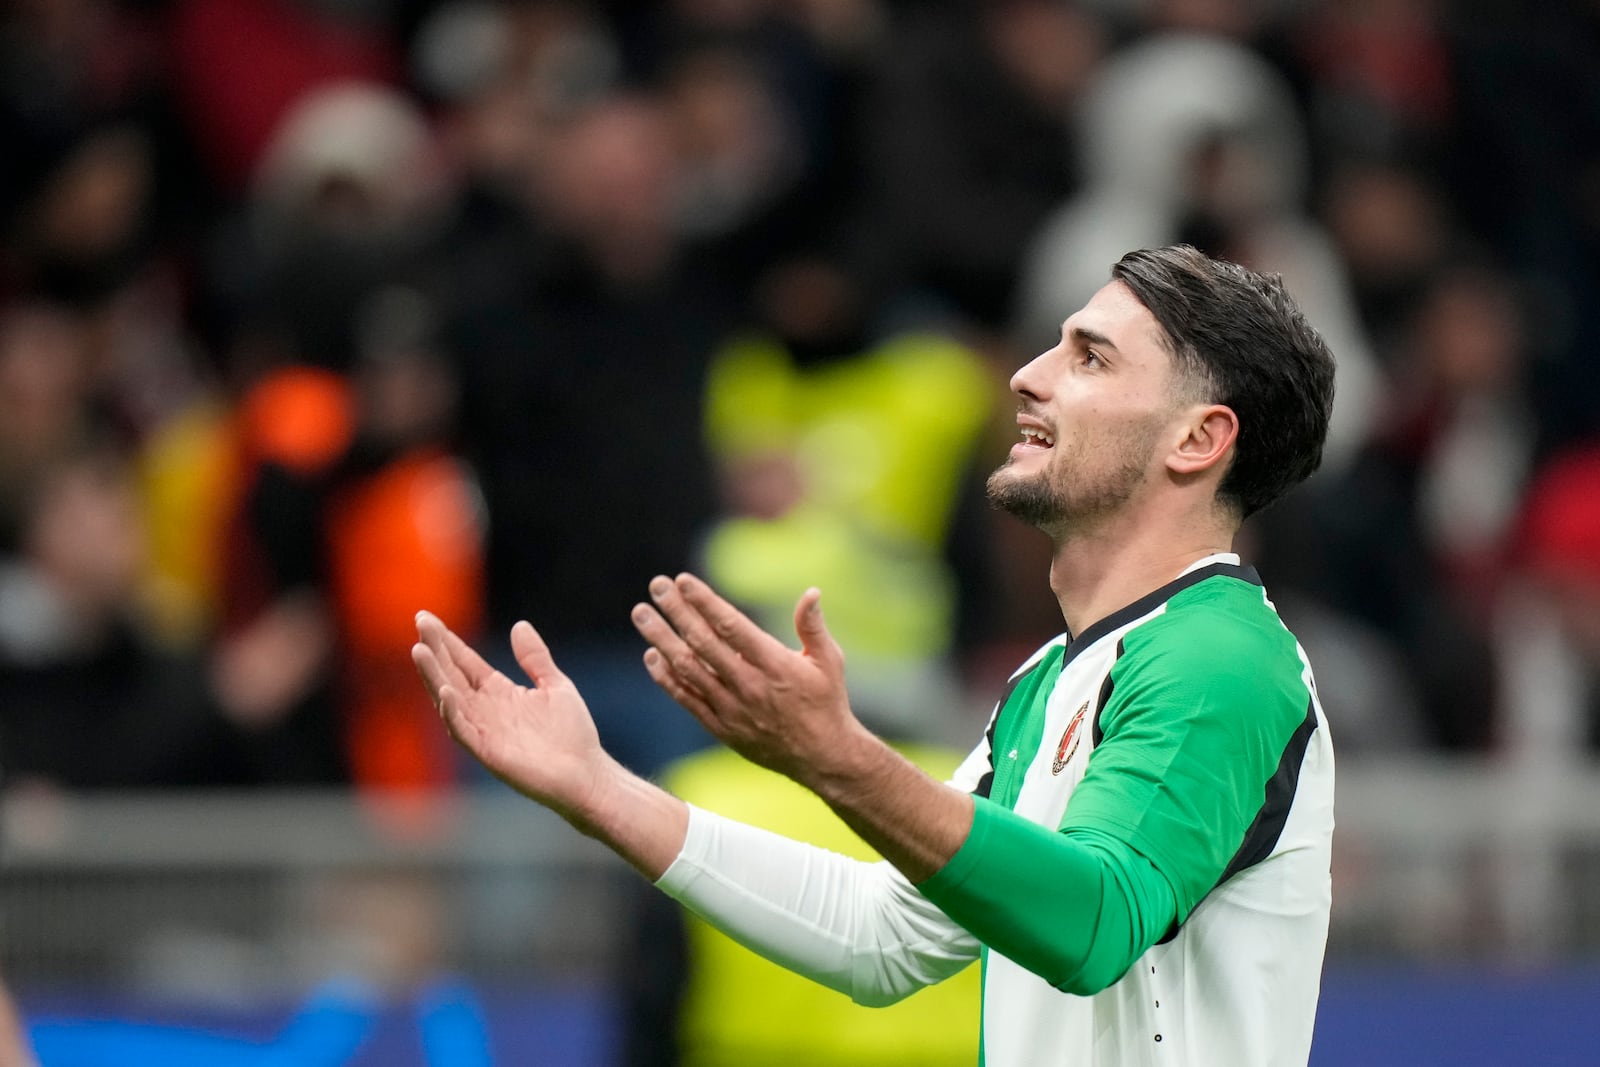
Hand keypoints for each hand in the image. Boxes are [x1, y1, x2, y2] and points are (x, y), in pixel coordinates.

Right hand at [412, 612, 609, 822]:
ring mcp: (484, 731)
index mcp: (499, 692)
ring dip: (434, 676)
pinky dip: (452, 713)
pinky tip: (445, 692)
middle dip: (435, 650)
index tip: (426, 617)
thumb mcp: (555, 685)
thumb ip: (535, 659)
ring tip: (420, 650)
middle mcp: (485, 710)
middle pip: (452, 675)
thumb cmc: (572, 734)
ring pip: (450, 700)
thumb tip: (520, 625)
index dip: (447, 641)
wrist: (587, 773)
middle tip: (420, 622)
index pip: (465, 662)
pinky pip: (463, 731)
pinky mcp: (488, 753)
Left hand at [630, 573, 870, 784]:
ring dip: (661, 639)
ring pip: (688, 669)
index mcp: (775, 665)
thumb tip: (811, 592)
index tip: (683, 580)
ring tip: (641, 614)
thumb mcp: (829, 661)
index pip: (732, 626)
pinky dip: (667, 678)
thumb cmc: (827, 703)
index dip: (705, 602)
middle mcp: (749, 685)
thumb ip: (813, 626)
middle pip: (703, 643)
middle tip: (655, 585)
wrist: (821, 758)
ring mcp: (732, 708)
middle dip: (676, 611)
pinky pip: (687, 700)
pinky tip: (652, 656)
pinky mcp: (721, 727)